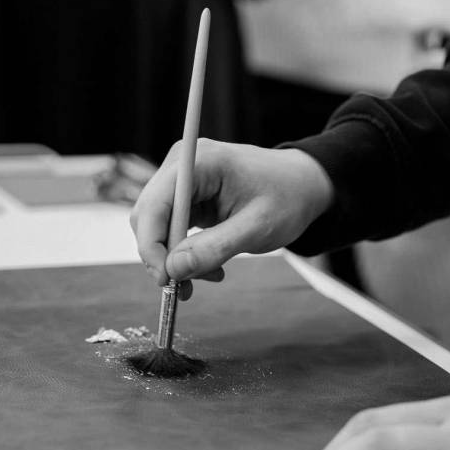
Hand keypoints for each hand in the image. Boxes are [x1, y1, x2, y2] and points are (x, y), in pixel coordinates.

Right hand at [130, 140, 332, 299]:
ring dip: (173, 259)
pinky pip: (169, 231)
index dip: (152, 246)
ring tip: (209, 276)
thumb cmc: (287, 198)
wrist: (302, 186)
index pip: (155, 205)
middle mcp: (181, 166)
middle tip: (184, 287)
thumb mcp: (258, 227)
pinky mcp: (185, 198)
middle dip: (162, 257)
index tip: (166, 280)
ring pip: (154, 228)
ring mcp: (180, 181)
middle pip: (147, 217)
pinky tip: (209, 267)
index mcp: (200, 162)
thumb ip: (215, 248)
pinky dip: (183, 254)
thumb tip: (173, 269)